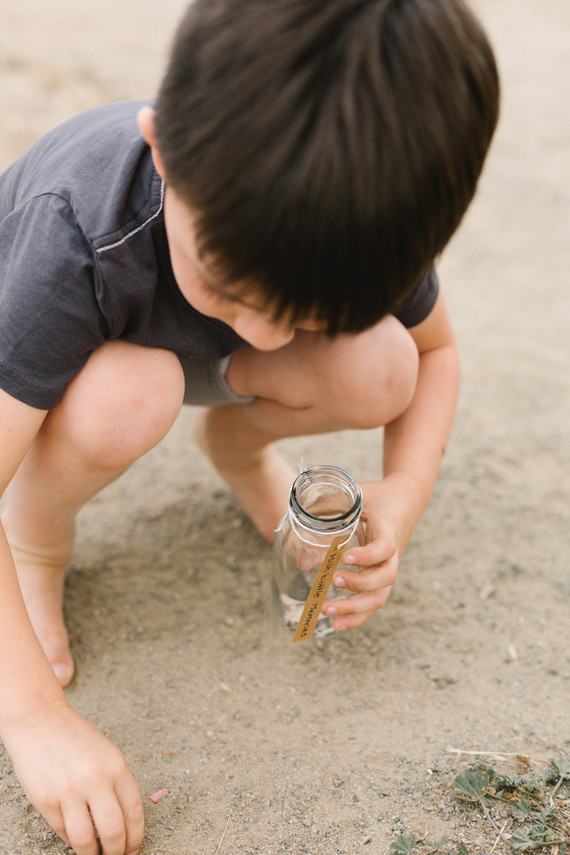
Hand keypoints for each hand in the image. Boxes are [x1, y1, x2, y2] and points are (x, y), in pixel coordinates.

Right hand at [4, 700, 143, 854]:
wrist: (41, 721)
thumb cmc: (76, 739)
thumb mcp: (107, 754)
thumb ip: (117, 784)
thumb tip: (126, 824)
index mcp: (116, 767)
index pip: (133, 812)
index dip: (136, 837)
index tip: (134, 850)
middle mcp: (94, 780)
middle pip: (113, 831)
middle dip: (117, 852)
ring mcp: (68, 791)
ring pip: (85, 840)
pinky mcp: (45, 801)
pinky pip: (63, 832)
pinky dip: (72, 841)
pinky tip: (76, 840)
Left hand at [320, 478, 413, 630]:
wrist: (405, 500)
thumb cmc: (376, 496)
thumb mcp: (355, 493)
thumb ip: (329, 506)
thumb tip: (299, 532)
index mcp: (388, 529)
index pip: (385, 547)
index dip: (368, 556)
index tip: (346, 557)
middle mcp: (392, 554)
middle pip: (385, 579)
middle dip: (358, 586)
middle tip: (334, 580)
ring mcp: (388, 568)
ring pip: (380, 596)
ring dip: (354, 608)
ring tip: (327, 612)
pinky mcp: (381, 578)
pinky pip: (374, 601)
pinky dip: (357, 616)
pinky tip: (337, 624)